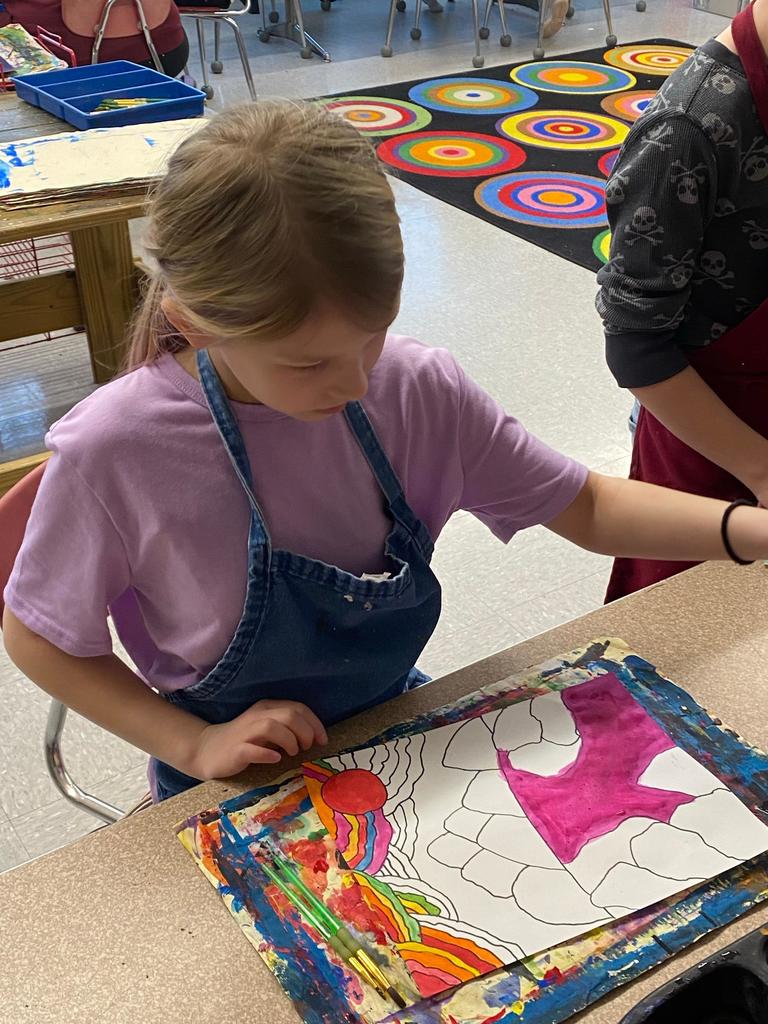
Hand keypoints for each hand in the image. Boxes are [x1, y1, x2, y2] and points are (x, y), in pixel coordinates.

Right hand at [189, 699, 327, 780]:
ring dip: (289, 740)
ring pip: (272, 726)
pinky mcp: (235, 750)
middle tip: (307, 747)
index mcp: (267, 708)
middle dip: (305, 732)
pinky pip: (252, 749)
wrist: (207, 750)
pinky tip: (275, 759)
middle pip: (289, 715)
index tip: (322, 740)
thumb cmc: (243, 740)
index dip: (315, 723)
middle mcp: (257, 716)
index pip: (298, 708)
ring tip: (293, 752)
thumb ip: (287, 728)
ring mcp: (245, 732)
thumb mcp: (267, 728)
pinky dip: (267, 754)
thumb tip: (313, 737)